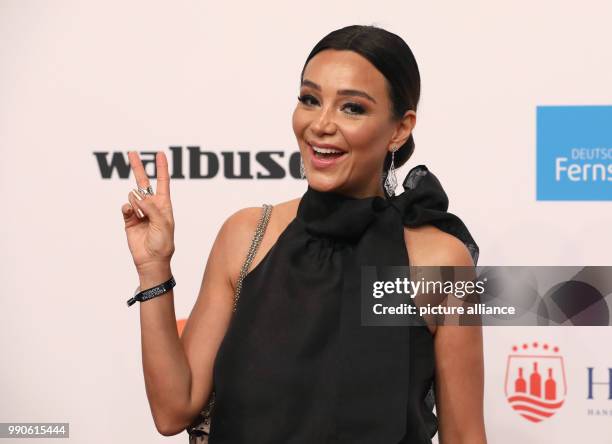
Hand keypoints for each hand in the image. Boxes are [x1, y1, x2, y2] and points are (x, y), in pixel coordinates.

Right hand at [121, 151, 174, 273]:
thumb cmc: (163, 243)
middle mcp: (151, 205)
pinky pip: (125, 206)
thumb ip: (152, 208)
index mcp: (164, 205)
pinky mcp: (129, 218)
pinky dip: (128, 207)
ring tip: (142, 216)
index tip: (160, 154)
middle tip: (132, 152)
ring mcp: (139, 211)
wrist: (151, 259)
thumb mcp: (164, 224)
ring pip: (133, 195)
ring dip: (136, 202)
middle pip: (143, 182)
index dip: (161, 168)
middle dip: (138, 167)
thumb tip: (139, 196)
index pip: (162, 182)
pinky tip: (132, 213)